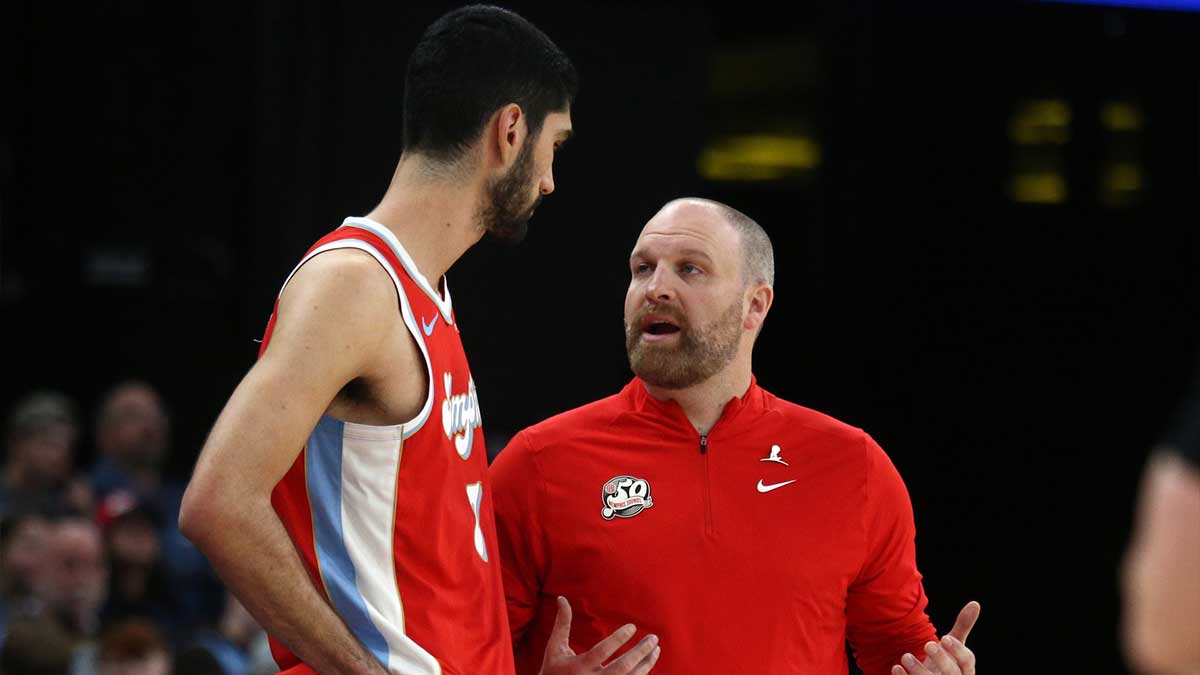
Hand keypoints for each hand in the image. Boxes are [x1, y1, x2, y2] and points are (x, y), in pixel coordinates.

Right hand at [539, 596, 660, 674]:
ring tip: (656, 649)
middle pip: (621, 668)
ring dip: (646, 664)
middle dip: (640, 652)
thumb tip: (562, 598)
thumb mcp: (555, 648)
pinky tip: (648, 663)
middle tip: (654, 638)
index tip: (633, 626)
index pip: (601, 651)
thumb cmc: (553, 670)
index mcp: (578, 667)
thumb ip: (562, 624)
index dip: (618, 638)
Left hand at [891, 601, 978, 674]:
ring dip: (919, 671)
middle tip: (928, 644)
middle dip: (941, 660)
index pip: (968, 661)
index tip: (944, 638)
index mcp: (965, 670)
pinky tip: (896, 668)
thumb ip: (963, 626)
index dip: (957, 651)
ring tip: (905, 656)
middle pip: (952, 674)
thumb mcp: (953, 645)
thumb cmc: (945, 662)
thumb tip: (975, 603)